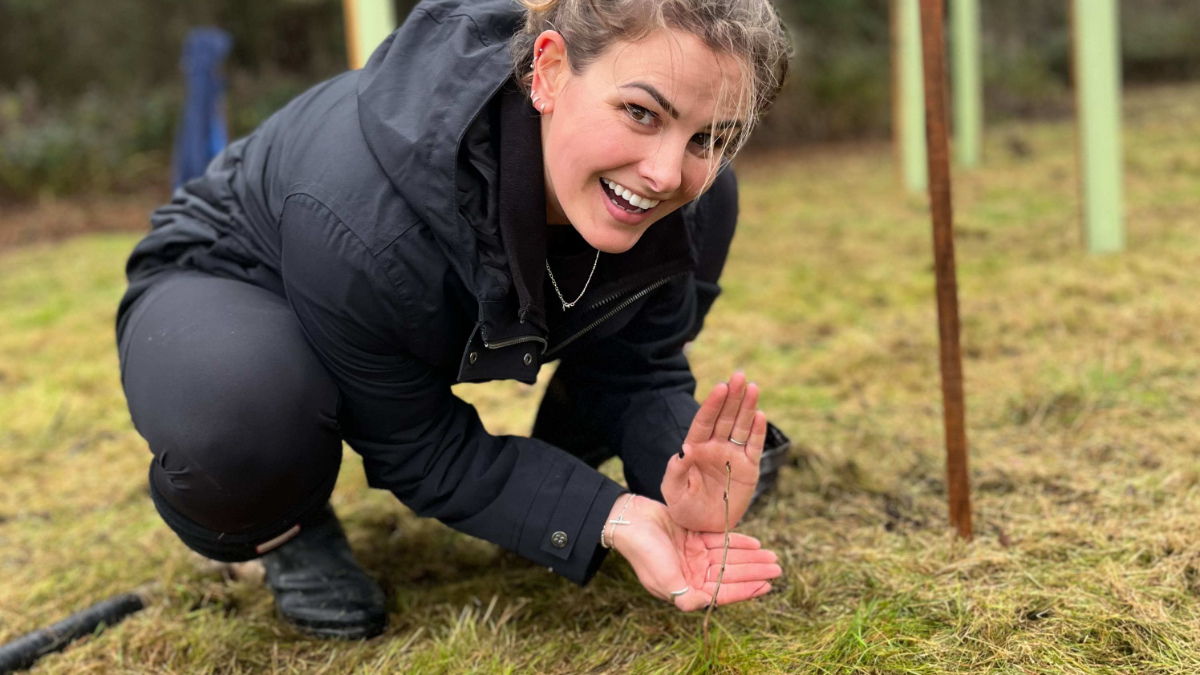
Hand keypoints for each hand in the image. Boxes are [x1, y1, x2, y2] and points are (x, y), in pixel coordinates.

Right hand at [610, 495, 779, 611]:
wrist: (629, 520)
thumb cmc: (644, 551)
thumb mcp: (663, 578)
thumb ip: (685, 595)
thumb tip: (705, 606)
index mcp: (685, 588)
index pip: (721, 592)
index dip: (746, 590)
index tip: (767, 586)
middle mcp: (692, 573)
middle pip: (729, 574)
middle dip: (754, 571)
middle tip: (778, 568)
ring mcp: (693, 555)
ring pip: (728, 558)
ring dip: (750, 557)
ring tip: (772, 556)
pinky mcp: (693, 537)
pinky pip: (720, 541)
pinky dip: (737, 542)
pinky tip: (755, 543)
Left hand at [661, 372, 766, 531]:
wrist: (703, 527)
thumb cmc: (684, 507)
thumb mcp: (673, 491)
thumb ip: (676, 471)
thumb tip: (685, 449)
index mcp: (696, 447)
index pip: (705, 421)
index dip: (712, 404)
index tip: (720, 387)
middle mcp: (715, 446)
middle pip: (725, 417)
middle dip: (732, 396)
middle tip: (739, 376)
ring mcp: (733, 455)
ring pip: (741, 426)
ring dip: (747, 407)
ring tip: (752, 387)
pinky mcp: (749, 468)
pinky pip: (753, 447)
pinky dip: (757, 432)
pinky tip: (760, 415)